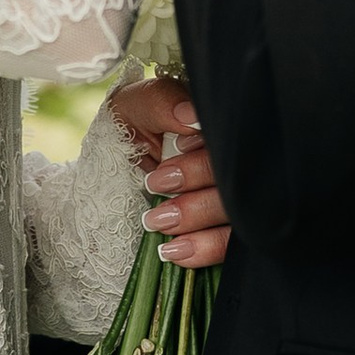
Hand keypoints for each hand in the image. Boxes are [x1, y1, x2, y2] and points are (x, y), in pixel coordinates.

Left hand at [108, 77, 229, 271]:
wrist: (115, 164)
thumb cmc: (133, 125)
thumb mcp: (138, 105)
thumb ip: (163, 102)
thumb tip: (192, 117)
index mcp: (225, 128)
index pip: (237, 143)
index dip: (209, 153)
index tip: (179, 146)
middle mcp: (239, 164)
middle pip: (239, 185)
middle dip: (197, 190)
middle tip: (155, 184)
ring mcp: (236, 198)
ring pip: (238, 219)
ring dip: (198, 222)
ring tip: (157, 222)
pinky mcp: (226, 228)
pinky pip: (230, 248)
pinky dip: (204, 250)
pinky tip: (175, 252)